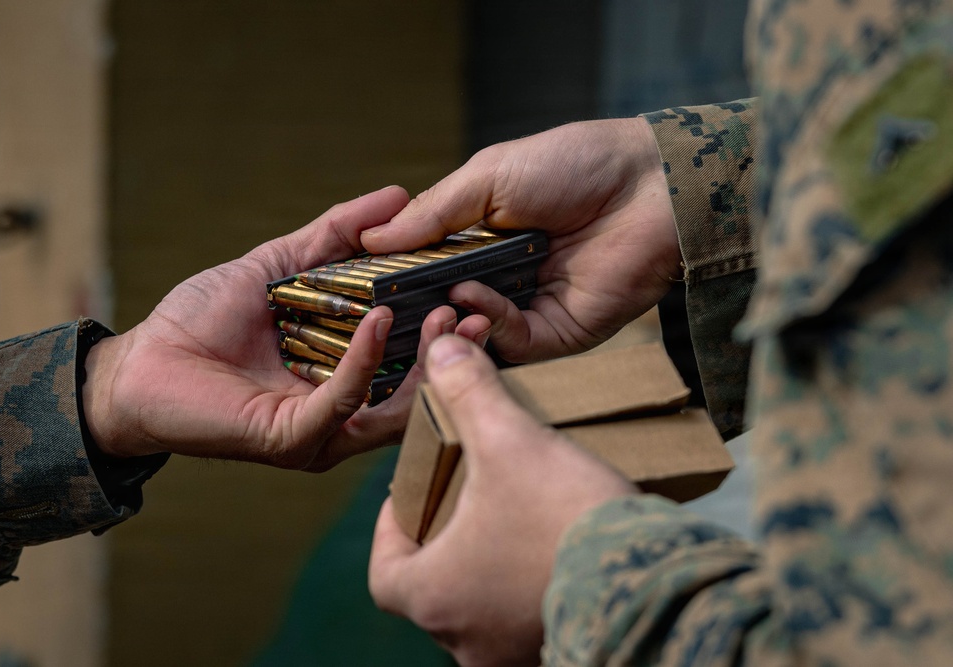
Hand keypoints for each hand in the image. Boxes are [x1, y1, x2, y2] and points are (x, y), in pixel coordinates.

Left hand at [81, 186, 491, 469]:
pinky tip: (380, 320)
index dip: (448, 327)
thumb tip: (395, 195)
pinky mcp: (294, 439)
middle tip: (478, 308)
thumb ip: (334, 235)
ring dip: (423, 361)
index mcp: (347, 374)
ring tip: (445, 314)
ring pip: (393, 408)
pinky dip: (364, 362)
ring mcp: (322, 432)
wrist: (140, 362)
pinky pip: (342, 404)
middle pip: (417, 390)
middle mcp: (343, 411)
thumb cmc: (202, 320)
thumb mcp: (280, 265)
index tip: (475, 288)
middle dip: (451, 351)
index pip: (414, 357)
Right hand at [361, 119, 679, 361]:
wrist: (649, 184)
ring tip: (431, 305)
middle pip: (443, 310)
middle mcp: (498, 279)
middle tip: (381, 312)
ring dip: (448, 323)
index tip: (358, 287)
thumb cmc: (573, 165)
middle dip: (414, 313)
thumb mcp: (488, 178)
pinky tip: (474, 297)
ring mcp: (527, 309)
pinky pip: (513, 343)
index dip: (392, 281)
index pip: (423, 272)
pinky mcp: (559, 333)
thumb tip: (370, 237)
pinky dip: (489, 324)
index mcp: (478, 241)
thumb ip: (432, 214)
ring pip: (473, 334)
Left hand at [369, 335, 635, 665]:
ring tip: (515, 526)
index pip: (386, 572)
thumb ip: (469, 393)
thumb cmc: (564, 519)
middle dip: (447, 545)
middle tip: (468, 505)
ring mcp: (509, 656)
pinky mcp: (552, 654)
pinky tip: (554, 557)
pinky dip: (529, 594)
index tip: (414, 502)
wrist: (652, 579)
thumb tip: (442, 351)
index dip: (390, 532)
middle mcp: (464, 641)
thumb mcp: (510, 442)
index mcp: (435, 596)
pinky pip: (524, 625)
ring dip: (490, 573)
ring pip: (480, 612)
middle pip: (434, 590)